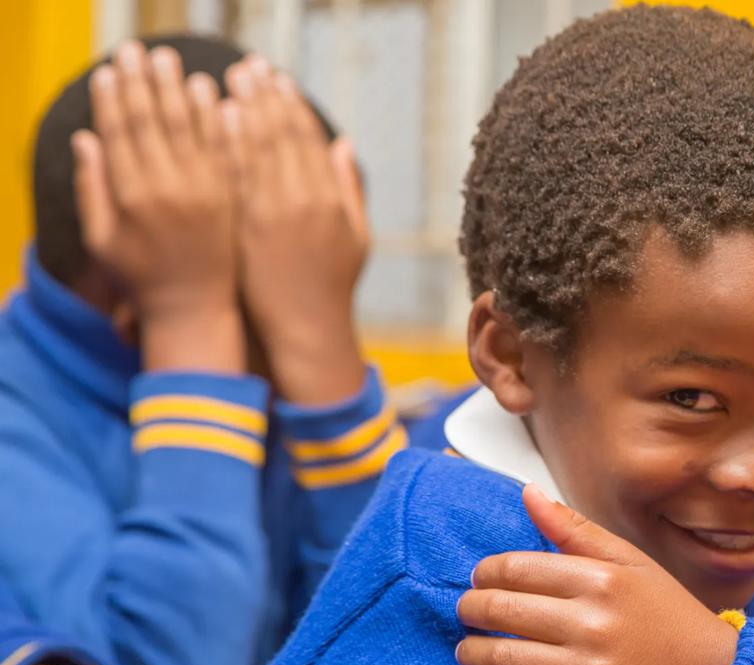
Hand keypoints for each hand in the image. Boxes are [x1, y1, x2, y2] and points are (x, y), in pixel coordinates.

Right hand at [73, 42, 242, 372]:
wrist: (196, 312)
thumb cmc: (143, 279)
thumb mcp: (103, 240)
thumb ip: (91, 189)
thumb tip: (85, 137)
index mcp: (133, 197)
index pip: (121, 133)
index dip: (114, 98)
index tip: (110, 71)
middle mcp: (170, 190)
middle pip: (155, 122)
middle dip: (144, 83)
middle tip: (139, 52)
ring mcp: (207, 193)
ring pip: (192, 129)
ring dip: (180, 90)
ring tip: (170, 61)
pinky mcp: (233, 199)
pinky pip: (226, 149)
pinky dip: (218, 119)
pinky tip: (213, 94)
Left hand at [223, 55, 367, 405]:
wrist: (305, 329)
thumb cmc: (331, 286)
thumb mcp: (356, 236)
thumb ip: (349, 189)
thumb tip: (344, 144)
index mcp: (332, 200)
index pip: (310, 140)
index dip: (294, 106)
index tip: (279, 81)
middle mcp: (305, 201)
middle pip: (283, 135)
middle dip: (267, 97)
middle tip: (251, 69)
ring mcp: (274, 213)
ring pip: (259, 148)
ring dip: (247, 109)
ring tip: (233, 82)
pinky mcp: (249, 227)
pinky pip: (237, 175)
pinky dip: (230, 143)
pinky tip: (220, 119)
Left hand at [455, 485, 738, 664]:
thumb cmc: (669, 616)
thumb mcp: (632, 564)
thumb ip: (576, 531)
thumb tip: (528, 493)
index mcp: (601, 581)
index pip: (514, 569)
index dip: (485, 574)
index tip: (480, 580)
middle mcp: (593, 625)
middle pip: (500, 612)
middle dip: (470, 611)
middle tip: (468, 614)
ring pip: (502, 661)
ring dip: (472, 655)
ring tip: (471, 652)